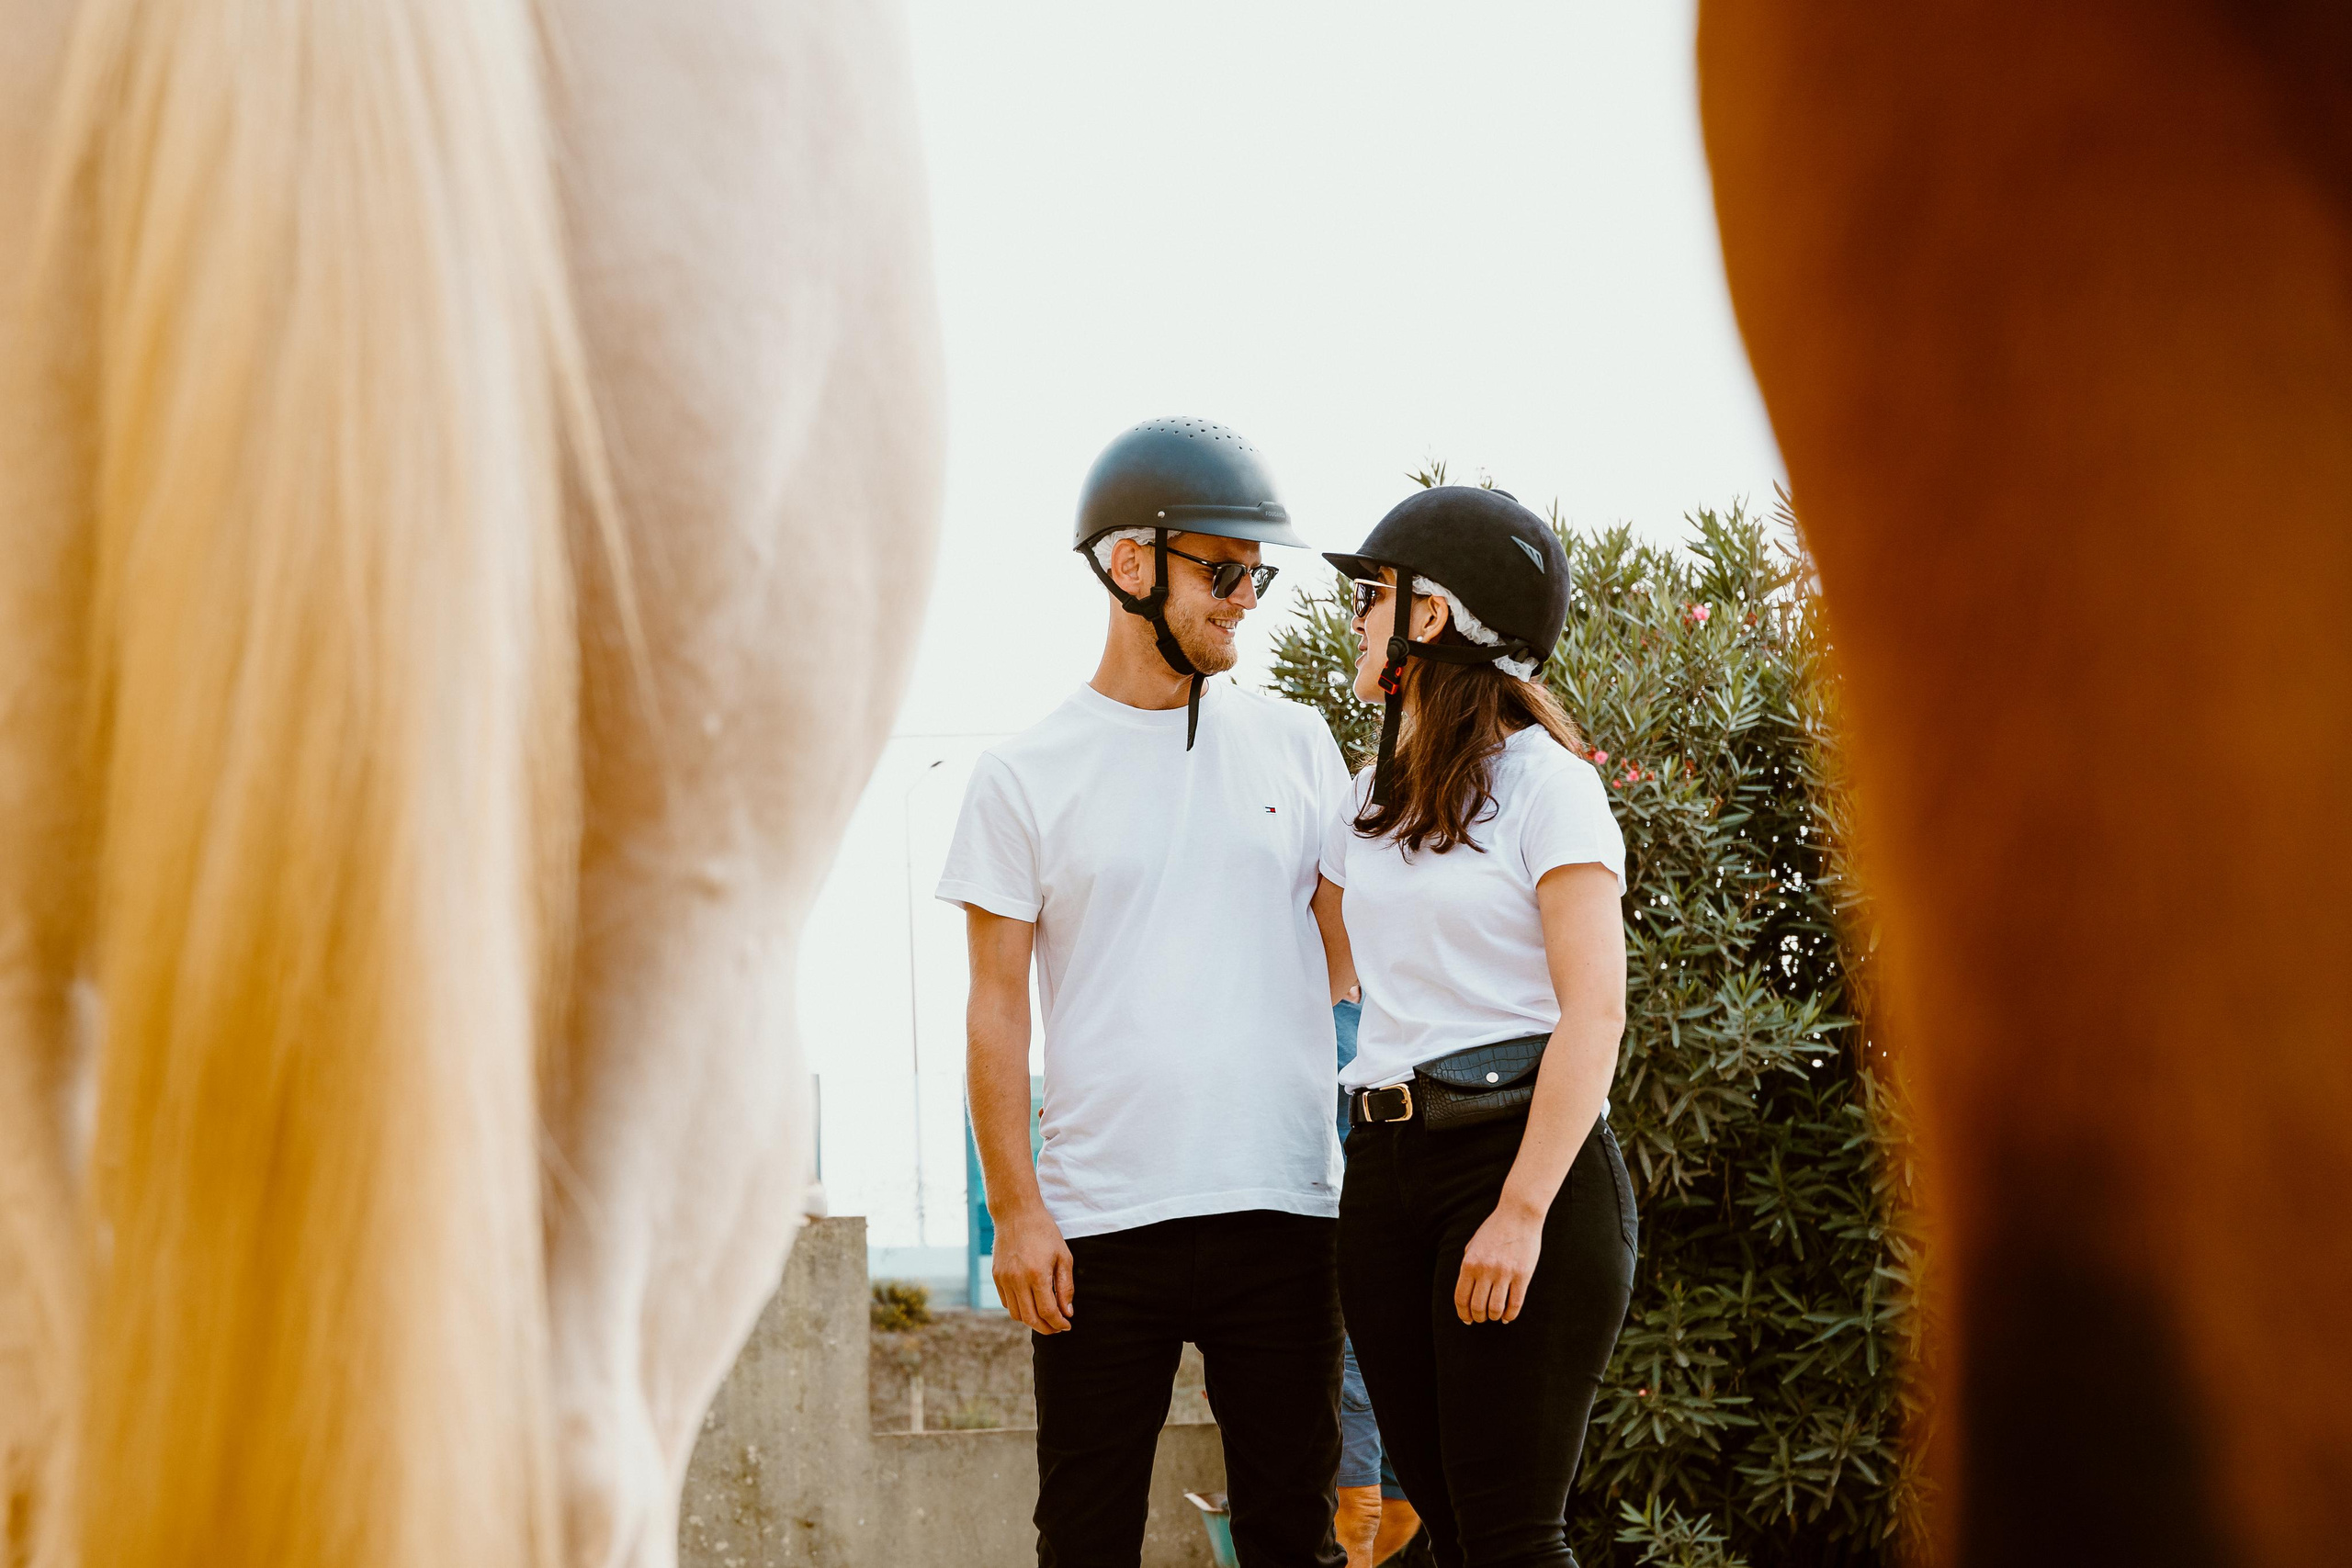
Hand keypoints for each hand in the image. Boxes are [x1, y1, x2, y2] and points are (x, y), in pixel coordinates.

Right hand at [993, 1206, 1074, 1333]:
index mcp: (1037, 1274)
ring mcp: (1004, 1279)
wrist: (1016, 1213)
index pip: (1048, 1311)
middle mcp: (1017, 1279)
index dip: (1059, 1323)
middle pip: (1030, 1319)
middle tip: (1057, 1328)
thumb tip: (1067, 1312)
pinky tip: (1031, 1304)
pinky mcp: (996, 1276)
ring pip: (1016, 1314)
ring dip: (1032, 1321)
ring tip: (1045, 1317)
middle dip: (1046, 1328)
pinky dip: (1019, 1309)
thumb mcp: (1064, 1256)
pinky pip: (1007, 1302)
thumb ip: (1066, 1287)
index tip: (1067, 1326)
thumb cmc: (1044, 1232)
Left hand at [1454, 1201, 1543, 1323]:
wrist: (1518, 1214)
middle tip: (1481, 1318)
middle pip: (1478, 1306)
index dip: (1463, 1313)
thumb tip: (1466, 1289)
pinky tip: (1507, 1316)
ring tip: (1494, 1316)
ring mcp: (1504, 1273)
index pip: (1461, 1298)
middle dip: (1478, 1317)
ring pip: (1496, 1308)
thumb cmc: (1494, 1229)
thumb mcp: (1473, 1244)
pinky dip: (1510, 1315)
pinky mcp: (1522, 1275)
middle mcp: (1485, 1270)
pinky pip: (1515, 1303)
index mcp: (1469, 1263)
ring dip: (1494, 1317)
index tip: (1466, 1320)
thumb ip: (1468, 1265)